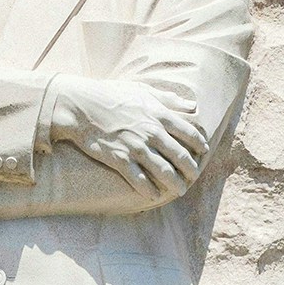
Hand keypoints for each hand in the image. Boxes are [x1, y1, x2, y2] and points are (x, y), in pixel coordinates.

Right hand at [48, 77, 209, 198]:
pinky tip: (154, 195)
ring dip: (174, 183)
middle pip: (180, 156)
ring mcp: (136, 147)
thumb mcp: (142, 89)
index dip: (199, 144)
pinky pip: (139, 179)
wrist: (80, 105)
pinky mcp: (119, 159)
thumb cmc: (110, 94)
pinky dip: (148, 189)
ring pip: (164, 171)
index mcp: (159, 114)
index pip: (189, 133)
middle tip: (194, 177)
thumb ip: (168, 98)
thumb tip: (192, 105)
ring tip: (180, 190)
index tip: (203, 151)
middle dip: (191, 169)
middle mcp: (151, 132)